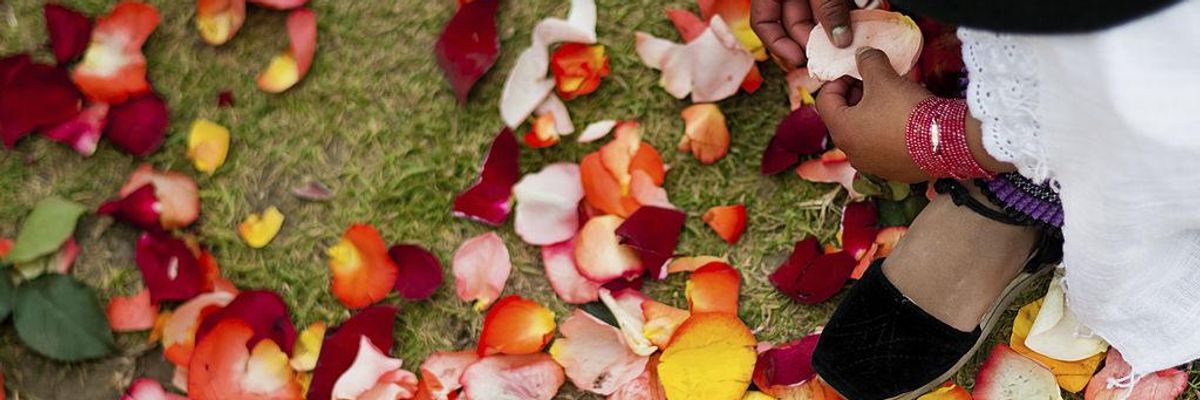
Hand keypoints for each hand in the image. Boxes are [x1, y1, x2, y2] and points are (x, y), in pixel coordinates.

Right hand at [751, 0, 853, 67]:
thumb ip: (828, 8)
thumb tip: (840, 41)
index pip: (763, 22)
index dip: (777, 44)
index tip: (799, 59)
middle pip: (793, 24)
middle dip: (812, 42)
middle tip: (831, 56)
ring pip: (817, 17)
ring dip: (833, 31)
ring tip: (849, 43)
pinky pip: (836, 8)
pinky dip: (847, 17)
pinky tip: (859, 25)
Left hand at [816, 48, 932, 182]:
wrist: (947, 141)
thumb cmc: (907, 110)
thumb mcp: (884, 78)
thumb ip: (868, 62)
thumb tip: (862, 55)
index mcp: (842, 131)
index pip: (824, 100)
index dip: (836, 80)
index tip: (854, 70)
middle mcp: (853, 153)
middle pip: (844, 117)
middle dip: (856, 95)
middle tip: (874, 80)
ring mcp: (874, 165)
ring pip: (864, 132)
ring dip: (872, 112)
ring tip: (892, 96)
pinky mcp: (895, 171)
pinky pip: (884, 146)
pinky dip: (888, 130)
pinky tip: (905, 118)